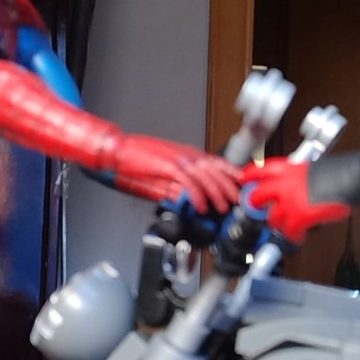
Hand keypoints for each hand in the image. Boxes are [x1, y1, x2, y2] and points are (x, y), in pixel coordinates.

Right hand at [108, 136, 240, 214]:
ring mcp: (177, 160)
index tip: (243, 185)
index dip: (232, 173)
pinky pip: (187, 183)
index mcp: (187, 154)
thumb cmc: (136, 159)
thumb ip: (178, 183)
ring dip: (216, 194)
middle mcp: (186, 155)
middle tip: (239, 201)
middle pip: (216, 170)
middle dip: (229, 187)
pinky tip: (201, 206)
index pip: (217, 163)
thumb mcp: (163, 171)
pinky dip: (196, 195)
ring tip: (223, 208)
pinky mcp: (166, 167)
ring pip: (205, 177)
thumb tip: (189, 197)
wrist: (116, 151)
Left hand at [241, 157, 352, 242]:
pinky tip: (298, 237)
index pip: (261, 170)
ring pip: (272, 218)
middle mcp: (286, 183)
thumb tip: (299, 189)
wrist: (355, 175)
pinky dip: (294, 237)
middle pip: (258, 195)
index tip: (243, 179)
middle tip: (258, 209)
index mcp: (290, 168)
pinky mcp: (302, 216)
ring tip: (285, 226)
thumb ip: (300, 178)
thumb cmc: (342, 170)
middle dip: (255, 204)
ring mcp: (292, 201)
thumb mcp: (314, 169)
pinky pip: (290, 232)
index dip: (249, 175)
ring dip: (277, 224)